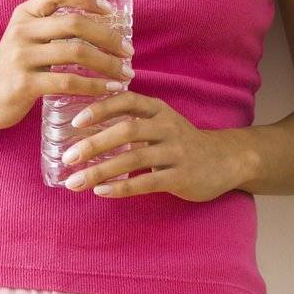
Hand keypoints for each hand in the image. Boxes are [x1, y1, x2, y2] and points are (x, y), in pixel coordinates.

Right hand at [0, 0, 134, 131]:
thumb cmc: (13, 66)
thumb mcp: (26, 37)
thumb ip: (52, 26)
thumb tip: (100, 24)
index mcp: (25, 13)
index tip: (111, 11)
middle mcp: (23, 30)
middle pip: (75, 24)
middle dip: (108, 37)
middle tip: (128, 51)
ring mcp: (22, 56)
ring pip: (75, 52)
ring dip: (107, 63)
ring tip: (125, 74)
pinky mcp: (24, 83)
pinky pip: (67, 81)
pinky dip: (94, 86)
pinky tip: (108, 90)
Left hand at [58, 91, 247, 201]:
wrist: (226, 159)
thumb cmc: (181, 141)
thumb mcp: (160, 121)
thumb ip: (131, 119)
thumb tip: (84, 128)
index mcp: (158, 109)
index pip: (126, 101)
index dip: (100, 109)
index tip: (75, 121)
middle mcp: (166, 126)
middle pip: (127, 130)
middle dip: (94, 143)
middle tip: (68, 156)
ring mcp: (175, 152)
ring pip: (133, 159)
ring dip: (101, 170)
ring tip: (75, 181)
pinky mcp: (181, 176)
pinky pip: (147, 183)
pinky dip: (122, 188)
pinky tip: (101, 192)